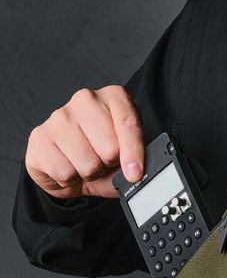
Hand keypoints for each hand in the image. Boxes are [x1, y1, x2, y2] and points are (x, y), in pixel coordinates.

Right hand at [25, 85, 144, 199]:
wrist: (66, 167)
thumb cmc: (100, 157)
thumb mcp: (125, 158)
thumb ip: (134, 163)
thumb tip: (133, 174)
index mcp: (113, 98)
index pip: (128, 124)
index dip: (134, 153)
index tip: (135, 174)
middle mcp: (85, 100)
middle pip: (111, 149)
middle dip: (109, 165)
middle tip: (102, 161)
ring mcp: (59, 116)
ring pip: (89, 164)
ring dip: (90, 175)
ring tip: (84, 164)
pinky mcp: (39, 136)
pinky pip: (65, 173)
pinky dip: (69, 180)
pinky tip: (68, 167)